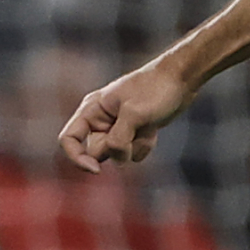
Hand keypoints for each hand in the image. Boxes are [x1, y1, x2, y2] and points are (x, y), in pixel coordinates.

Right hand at [60, 63, 194, 173]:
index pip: (69, 139)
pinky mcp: (132, 133)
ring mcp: (117, 128)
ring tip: (147, 124)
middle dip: (118, 149)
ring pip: (118, 155)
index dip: (77, 157)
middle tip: (135, 128)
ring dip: (135, 146)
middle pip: (97, 152)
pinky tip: (153, 127)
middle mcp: (100, 120)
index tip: (96, 170)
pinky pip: (133, 153)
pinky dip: (145, 144)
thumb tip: (116, 160)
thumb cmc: (156, 89)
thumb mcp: (135, 113)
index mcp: (92, 109)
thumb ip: (119, 139)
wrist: (180, 79)